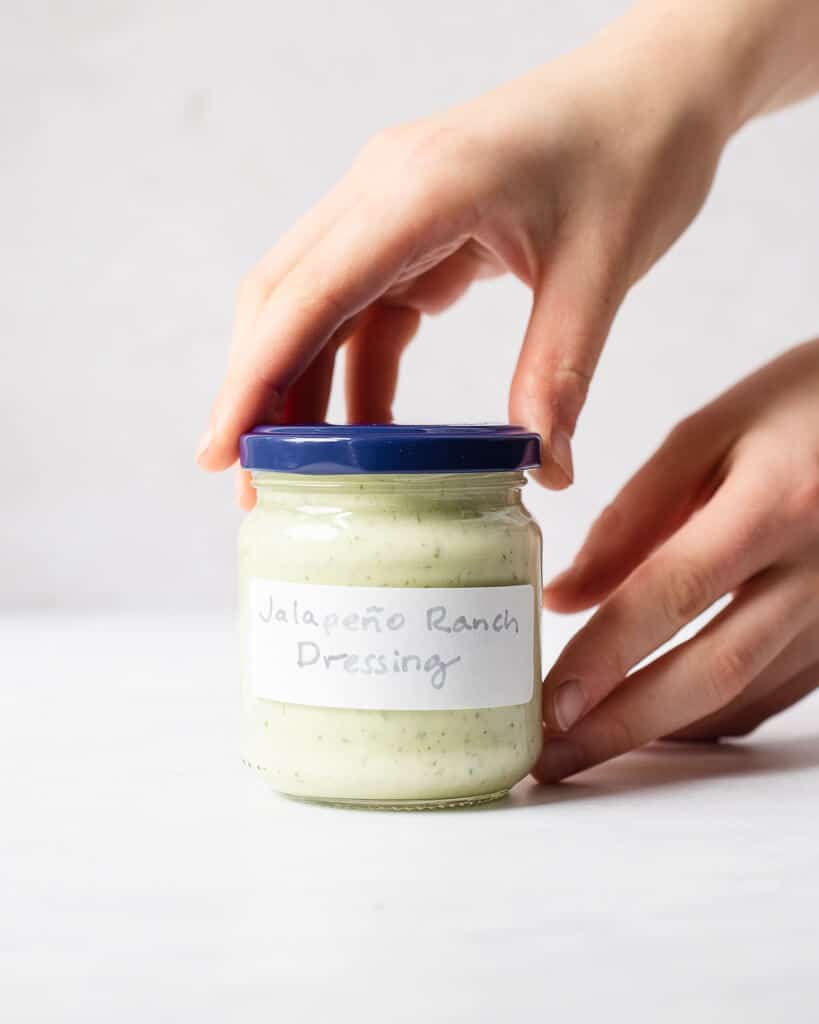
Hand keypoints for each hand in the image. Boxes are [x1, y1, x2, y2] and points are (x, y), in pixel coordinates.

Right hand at [197, 9, 741, 503]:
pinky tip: (367, 431)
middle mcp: (383, 189)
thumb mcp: (601, 271)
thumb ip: (559, 375)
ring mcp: (392, 205)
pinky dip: (357, 372)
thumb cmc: (636, 151)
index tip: (221, 451)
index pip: (307, 294)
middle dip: (260, 393)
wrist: (658, 86)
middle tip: (254, 482)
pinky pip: (365, 309)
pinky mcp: (414, 227)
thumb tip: (546, 473)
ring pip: (316, 308)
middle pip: (284, 299)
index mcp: (420, 188)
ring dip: (304, 388)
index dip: (254, 380)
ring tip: (303, 473)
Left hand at [536, 340, 818, 781]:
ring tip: (587, 750)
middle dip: (623, 724)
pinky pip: (776, 692)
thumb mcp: (714, 430)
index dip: (605, 656)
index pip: (672, 593)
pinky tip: (662, 726)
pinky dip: (712, 716)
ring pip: (746, 693)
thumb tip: (565, 595)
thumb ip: (636, 516)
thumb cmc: (807, 403)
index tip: (547, 704)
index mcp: (777, 503)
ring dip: (662, 731)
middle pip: (713, 668)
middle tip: (550, 759)